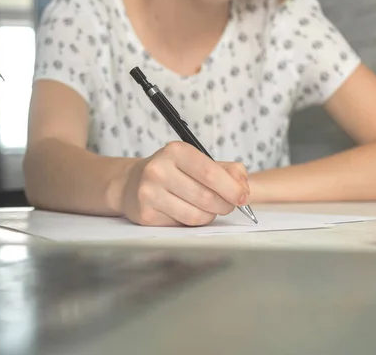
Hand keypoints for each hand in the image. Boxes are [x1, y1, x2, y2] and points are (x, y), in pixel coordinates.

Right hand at [120, 141, 249, 225]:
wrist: (132, 183)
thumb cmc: (172, 172)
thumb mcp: (196, 161)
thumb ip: (226, 170)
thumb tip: (243, 186)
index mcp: (175, 151)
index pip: (209, 172)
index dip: (232, 188)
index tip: (243, 196)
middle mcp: (158, 170)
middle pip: (206, 197)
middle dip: (225, 204)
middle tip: (228, 204)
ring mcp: (149, 193)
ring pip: (196, 214)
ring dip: (210, 215)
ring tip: (208, 208)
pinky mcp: (146, 214)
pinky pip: (183, 224)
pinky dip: (193, 221)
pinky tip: (188, 211)